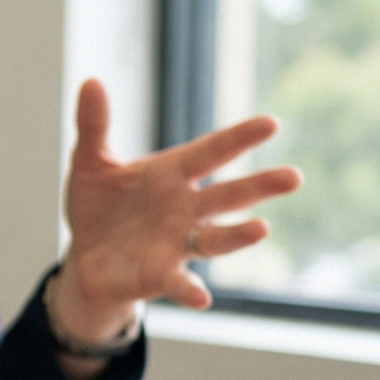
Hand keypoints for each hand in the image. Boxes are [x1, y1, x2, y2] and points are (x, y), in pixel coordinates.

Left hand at [48, 80, 300, 347]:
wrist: (85, 257)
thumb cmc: (98, 206)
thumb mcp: (90, 162)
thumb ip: (94, 124)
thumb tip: (91, 81)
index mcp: (171, 174)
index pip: (211, 152)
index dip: (239, 139)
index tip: (271, 124)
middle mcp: (184, 208)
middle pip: (228, 195)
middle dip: (259, 186)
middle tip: (294, 177)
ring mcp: (176, 243)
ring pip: (215, 239)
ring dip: (238, 236)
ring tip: (262, 229)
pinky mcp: (160, 275)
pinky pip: (180, 283)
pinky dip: (191, 290)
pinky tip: (202, 298)